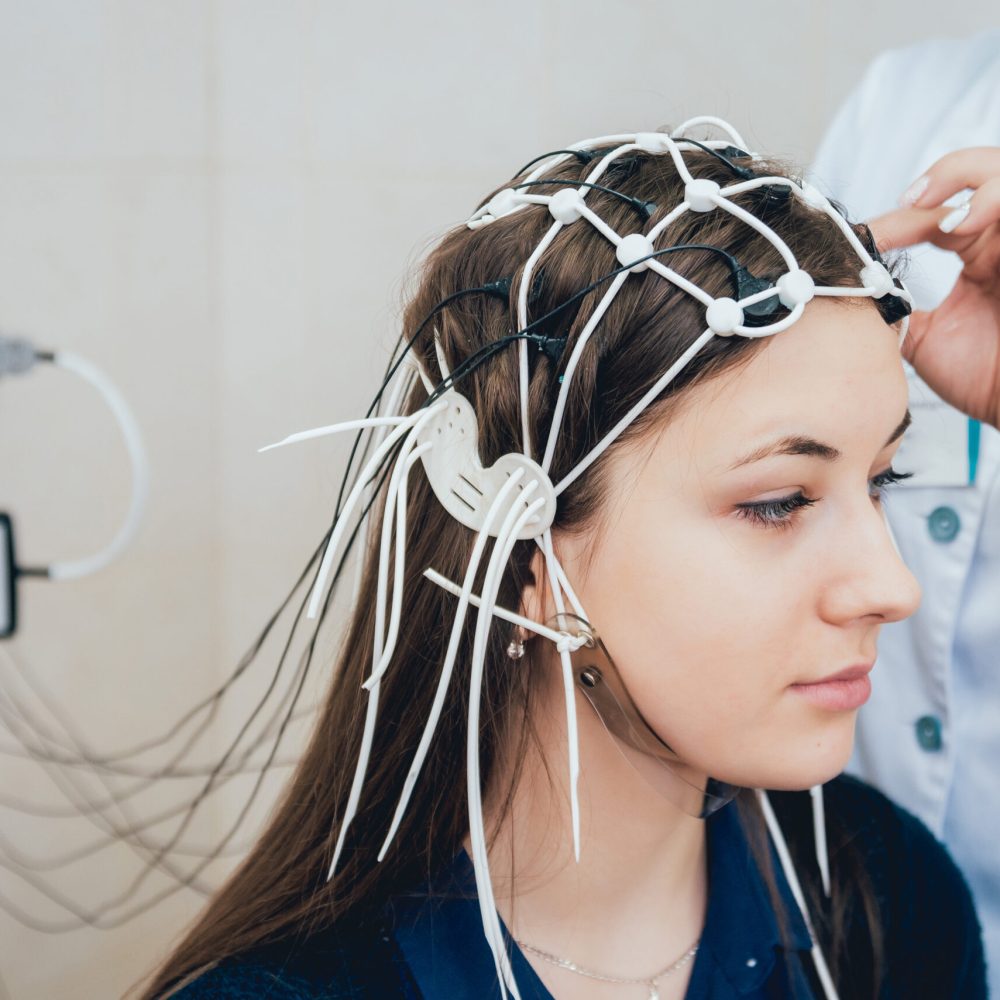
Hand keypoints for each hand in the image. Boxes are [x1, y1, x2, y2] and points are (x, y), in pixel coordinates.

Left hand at [868, 148, 999, 429]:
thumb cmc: (987, 377)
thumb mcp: (925, 340)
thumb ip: (892, 311)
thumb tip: (846, 297)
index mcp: (980, 254)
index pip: (937, 213)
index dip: (900, 217)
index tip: (864, 237)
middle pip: (980, 171)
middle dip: (942, 175)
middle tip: (909, 202)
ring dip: (968, 175)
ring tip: (936, 210)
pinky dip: (992, 199)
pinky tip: (962, 224)